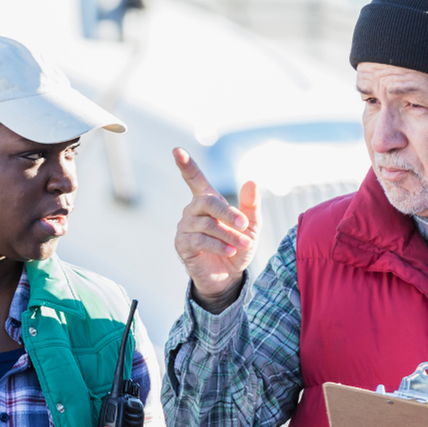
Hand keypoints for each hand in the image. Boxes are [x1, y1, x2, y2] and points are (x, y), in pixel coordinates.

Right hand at [172, 148, 257, 311]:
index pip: (194, 179)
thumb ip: (251, 205)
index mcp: (207, 201)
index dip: (186, 165)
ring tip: (243, 244)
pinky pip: (199, 240)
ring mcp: (184, 227)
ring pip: (206, 224)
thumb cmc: (237, 246)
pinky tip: (229, 251)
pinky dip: (218, 245)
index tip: (176, 150)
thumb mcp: (250, 226)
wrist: (229, 276)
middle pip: (206, 202)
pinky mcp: (182, 245)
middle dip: (228, 213)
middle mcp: (192, 211)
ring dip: (228, 234)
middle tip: (245, 224)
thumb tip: (251, 182)